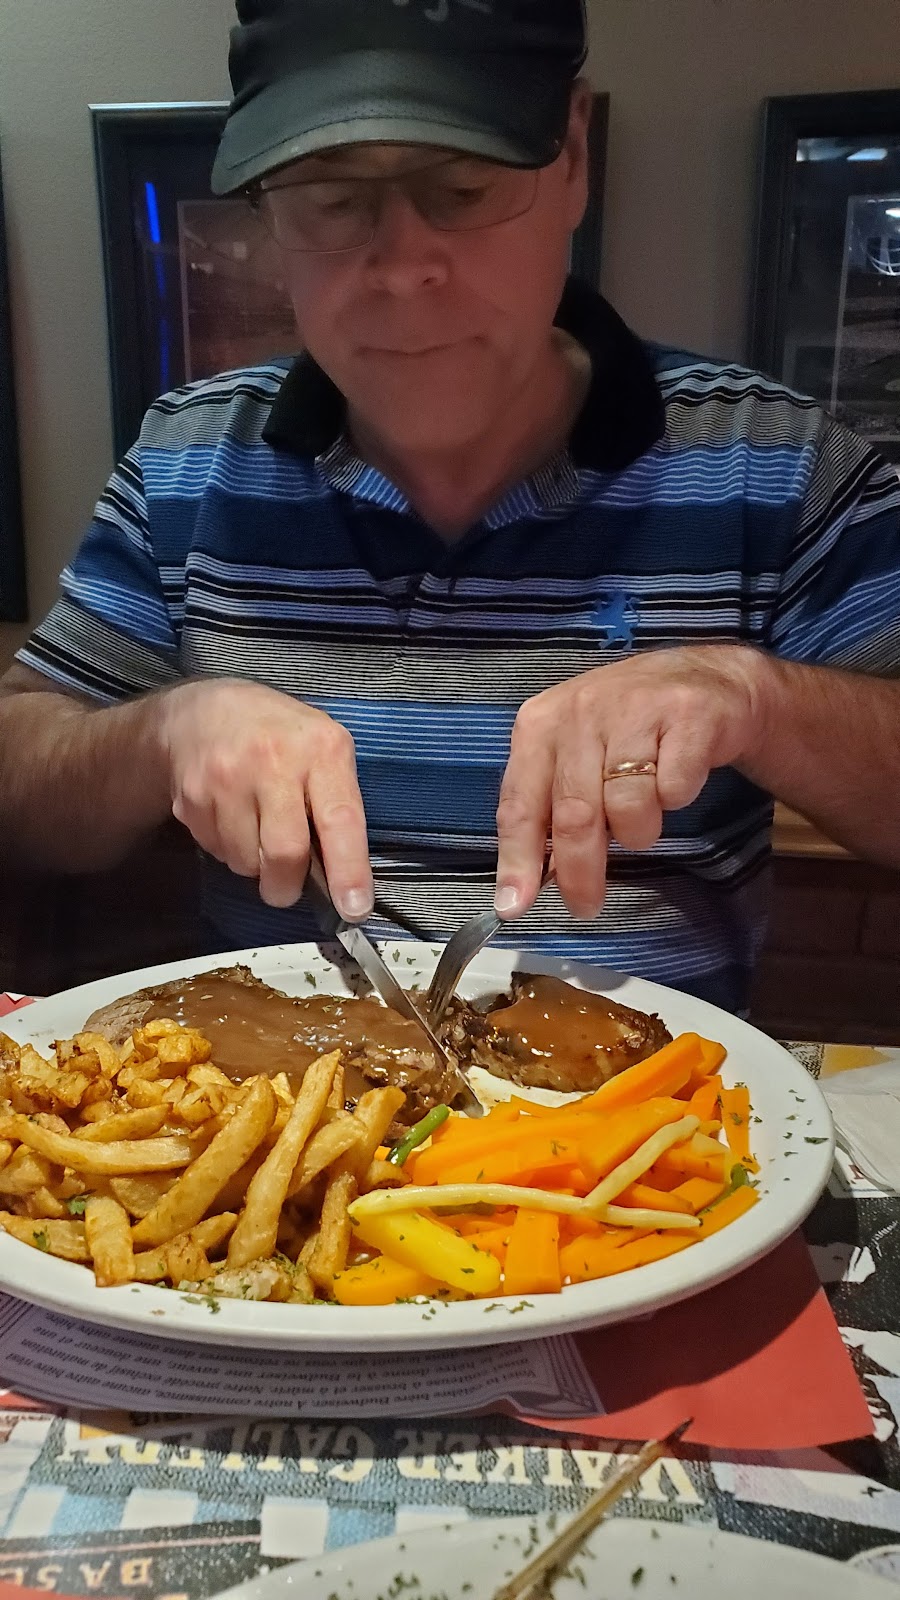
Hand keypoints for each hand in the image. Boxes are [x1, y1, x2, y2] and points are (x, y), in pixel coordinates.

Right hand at [158, 680, 371, 916]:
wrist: (202, 711)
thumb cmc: (280, 736)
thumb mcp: (322, 749)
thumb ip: (336, 803)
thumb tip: (343, 876)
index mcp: (321, 750)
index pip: (340, 818)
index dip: (349, 870)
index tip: (354, 908)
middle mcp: (273, 762)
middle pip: (285, 853)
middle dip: (287, 886)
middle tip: (286, 889)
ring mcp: (227, 779)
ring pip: (246, 861)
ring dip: (255, 865)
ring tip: (256, 832)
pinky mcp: (192, 798)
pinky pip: (218, 851)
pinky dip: (229, 850)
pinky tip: (232, 818)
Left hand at [495, 646, 767, 920]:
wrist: (707, 678)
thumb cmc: (630, 726)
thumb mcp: (577, 756)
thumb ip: (550, 809)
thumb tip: (528, 885)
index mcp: (542, 724)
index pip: (521, 803)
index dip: (517, 860)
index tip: (514, 905)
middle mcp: (582, 712)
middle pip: (574, 813)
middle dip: (579, 871)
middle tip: (586, 905)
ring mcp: (636, 710)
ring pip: (628, 807)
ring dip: (638, 830)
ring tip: (647, 810)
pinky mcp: (688, 716)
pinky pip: (674, 791)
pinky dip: (676, 799)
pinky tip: (678, 776)